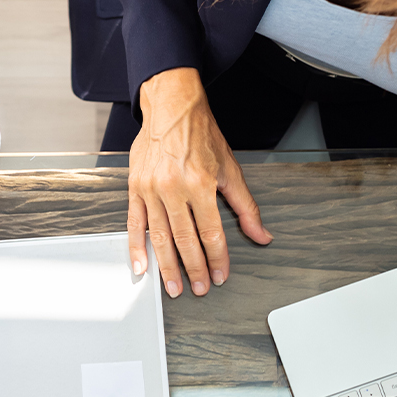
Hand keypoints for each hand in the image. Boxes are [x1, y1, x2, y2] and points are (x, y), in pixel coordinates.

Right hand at [127, 67, 271, 296]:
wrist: (171, 107)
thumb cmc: (200, 135)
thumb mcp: (230, 169)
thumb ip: (245, 206)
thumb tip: (261, 234)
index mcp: (200, 184)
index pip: (211, 232)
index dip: (218, 259)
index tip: (221, 276)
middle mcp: (174, 188)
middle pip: (185, 240)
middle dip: (194, 269)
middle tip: (200, 289)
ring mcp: (151, 189)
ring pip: (160, 237)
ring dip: (167, 266)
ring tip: (174, 287)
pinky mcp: (135, 188)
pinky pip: (134, 223)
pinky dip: (136, 247)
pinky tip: (142, 266)